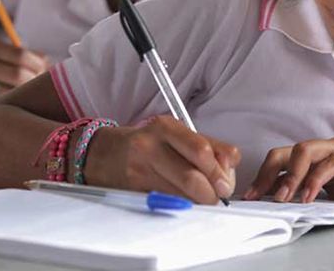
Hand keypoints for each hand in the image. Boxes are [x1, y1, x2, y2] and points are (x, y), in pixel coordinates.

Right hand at [0, 40, 48, 104]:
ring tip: (33, 92)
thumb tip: (48, 62)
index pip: (21, 55)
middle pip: (17, 74)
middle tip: (41, 83)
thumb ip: (20, 55)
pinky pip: (1, 102)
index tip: (46, 69)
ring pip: (10, 92)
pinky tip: (21, 100)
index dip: (38, 63)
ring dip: (26, 93)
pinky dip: (14, 101)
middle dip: (34, 80)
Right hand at [83, 115, 239, 203]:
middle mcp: (150, 146)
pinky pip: (165, 204)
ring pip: (180, 195)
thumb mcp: (174, 135)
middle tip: (216, 198)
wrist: (102, 153)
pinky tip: (181, 203)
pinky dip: (180, 207)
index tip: (225, 183)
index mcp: (166, 127)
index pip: (202, 150)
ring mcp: (139, 170)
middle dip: (211, 194)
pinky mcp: (132, 191)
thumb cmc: (145, 144)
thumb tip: (231, 167)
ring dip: (197, 203)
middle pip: (192, 177)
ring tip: (199, 200)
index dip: (220, 172)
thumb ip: (207, 146)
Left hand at [244, 137, 333, 202]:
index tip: (249, 197)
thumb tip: (284, 204)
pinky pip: (331, 163)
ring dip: (289, 176)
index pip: (280, 161)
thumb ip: (312, 193)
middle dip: (266, 173)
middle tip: (256, 196)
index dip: (262, 177)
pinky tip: (307, 196)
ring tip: (281, 198)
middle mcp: (322, 148)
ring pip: (304, 152)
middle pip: (284, 152)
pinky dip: (316, 179)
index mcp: (315, 157)